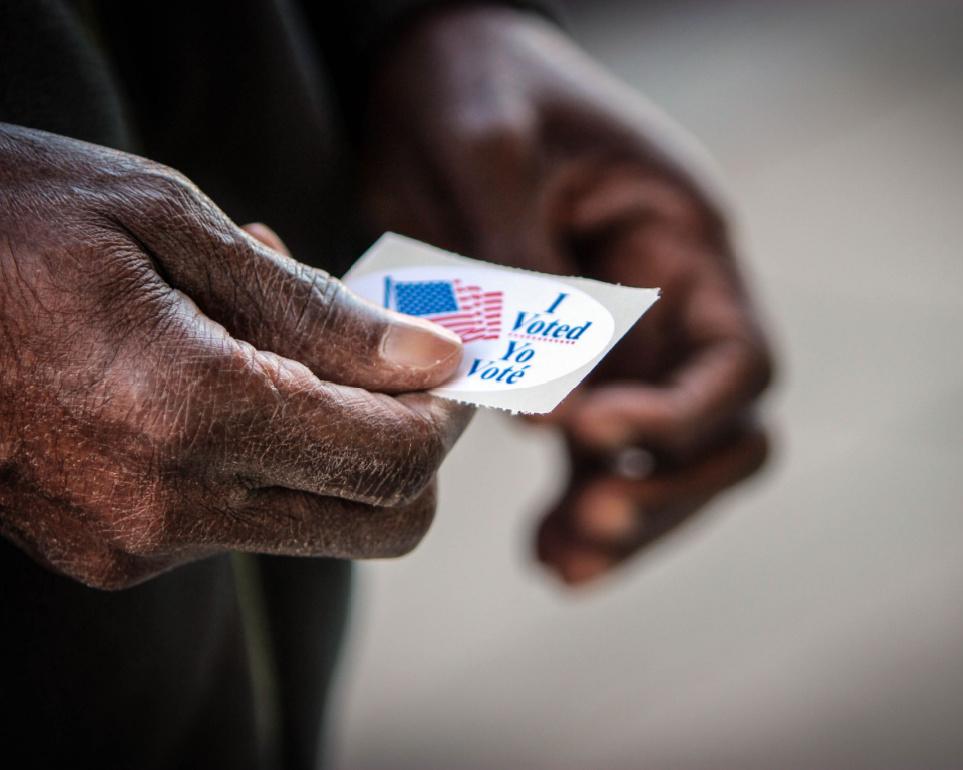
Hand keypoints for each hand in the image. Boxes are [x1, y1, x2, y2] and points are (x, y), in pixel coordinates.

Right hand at [0, 123, 470, 588]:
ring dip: (336, 439)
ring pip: (315, 523)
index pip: (390, 461)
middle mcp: (162, 505)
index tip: (454, 366)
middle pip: (376, 523)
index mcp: (185, 411)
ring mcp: (131, 541)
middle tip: (402, 366)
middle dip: (413, 449)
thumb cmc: (7, 221)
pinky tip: (229, 368)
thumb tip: (430, 363)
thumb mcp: (169, 221)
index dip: (447, 417)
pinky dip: (268, 452)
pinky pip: (241, 518)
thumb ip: (314, 311)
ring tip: (279, 333)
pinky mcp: (109, 550)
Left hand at [360, 7, 773, 583]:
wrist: (429, 66)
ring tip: (559, 565)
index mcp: (681, 242)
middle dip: (668, 490)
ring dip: (624, 521)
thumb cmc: (473, 86)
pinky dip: (578, 506)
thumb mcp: (492, 153)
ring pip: (662, 460)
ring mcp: (627, 340)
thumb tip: (545, 408)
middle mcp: (671, 301)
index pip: (737, 360)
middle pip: (720, 432)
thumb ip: (523, 275)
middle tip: (590, 524)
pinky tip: (545, 551)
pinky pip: (596, 452)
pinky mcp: (571, 364)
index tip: (590, 433)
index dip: (681, 416)